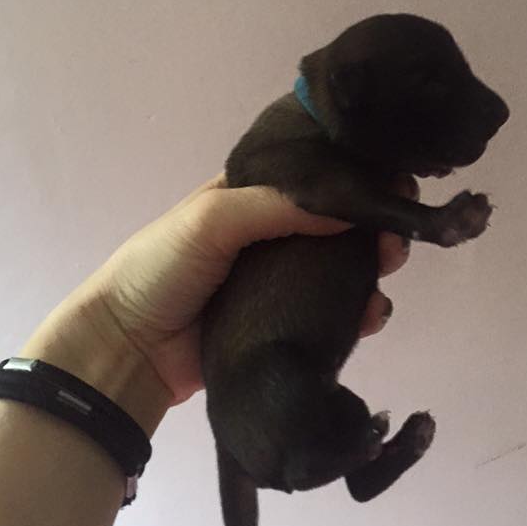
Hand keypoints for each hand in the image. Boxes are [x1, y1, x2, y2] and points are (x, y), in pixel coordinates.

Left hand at [94, 173, 416, 403]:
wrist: (128, 349)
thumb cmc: (161, 268)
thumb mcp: (212, 218)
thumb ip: (278, 205)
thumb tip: (351, 205)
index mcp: (251, 196)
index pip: (312, 176)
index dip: (352, 176)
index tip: (393, 179)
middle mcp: (271, 235)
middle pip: (337, 224)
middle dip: (373, 224)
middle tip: (398, 232)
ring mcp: (280, 283)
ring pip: (341, 270)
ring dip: (372, 267)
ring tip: (389, 267)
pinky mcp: (285, 326)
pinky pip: (333, 316)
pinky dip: (360, 313)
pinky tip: (373, 314)